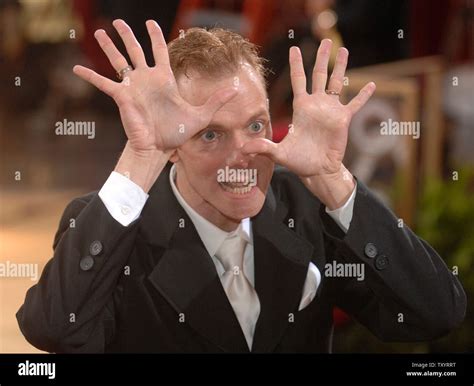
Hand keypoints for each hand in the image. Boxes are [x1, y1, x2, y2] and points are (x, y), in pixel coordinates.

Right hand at [73, 19, 236, 152]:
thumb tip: (237, 87)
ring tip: (99, 31)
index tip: (152, 23)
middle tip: (119, 21)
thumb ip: (216, 99)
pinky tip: (76, 68)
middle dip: (128, 35)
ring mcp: (133, 86)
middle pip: (135, 50)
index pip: (159, 51)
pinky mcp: (122, 96)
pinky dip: (90, 76)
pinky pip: (103, 83)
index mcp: (164, 79)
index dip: (155, 37)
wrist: (159, 148)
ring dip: (109, 46)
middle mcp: (146, 79)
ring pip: (118, 60)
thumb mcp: (201, 114)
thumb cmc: (177, 133)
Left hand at [242, 39, 374, 178]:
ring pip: (337, 83)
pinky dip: (363, 96)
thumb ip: (263, 148)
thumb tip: (243, 148)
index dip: (296, 65)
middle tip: (324, 40)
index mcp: (301, 108)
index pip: (298, 81)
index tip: (294, 48)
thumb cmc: (298, 161)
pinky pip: (355, 105)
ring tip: (344, 50)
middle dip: (321, 58)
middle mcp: (316, 105)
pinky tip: (371, 84)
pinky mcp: (343, 120)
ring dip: (341, 67)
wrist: (317, 170)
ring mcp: (331, 111)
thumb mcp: (279, 153)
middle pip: (319, 75)